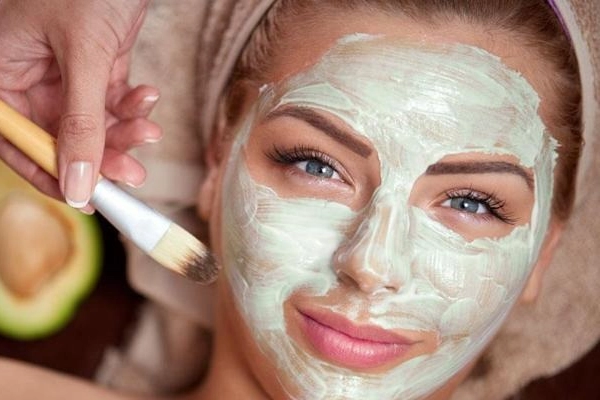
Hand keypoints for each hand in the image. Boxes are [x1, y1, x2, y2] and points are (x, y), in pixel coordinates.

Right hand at [0, 0, 160, 210]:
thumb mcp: (83, 55)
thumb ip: (80, 122)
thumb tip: (77, 184)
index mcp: (0, 71)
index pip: (16, 139)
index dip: (47, 173)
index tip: (83, 199)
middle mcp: (28, 75)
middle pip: (61, 136)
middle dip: (101, 154)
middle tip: (133, 173)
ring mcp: (63, 71)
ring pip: (92, 122)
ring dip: (123, 131)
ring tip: (149, 130)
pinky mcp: (95, 64)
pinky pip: (112, 100)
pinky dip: (132, 104)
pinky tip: (147, 96)